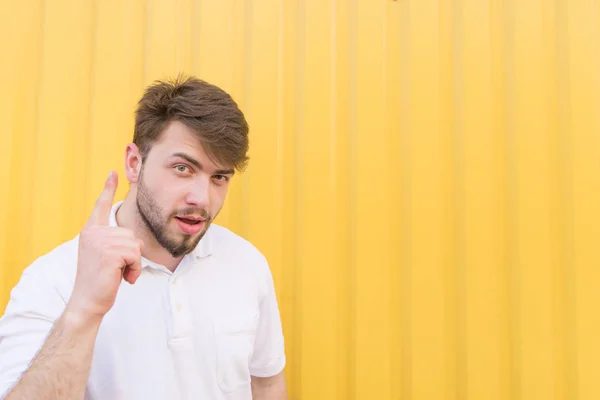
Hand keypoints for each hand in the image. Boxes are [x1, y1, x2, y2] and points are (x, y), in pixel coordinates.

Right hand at [67, 171, 142, 318]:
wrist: (88, 301)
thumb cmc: (101, 281)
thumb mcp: (106, 256)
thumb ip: (115, 242)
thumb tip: (133, 241)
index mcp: (91, 231)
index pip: (101, 206)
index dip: (108, 189)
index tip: (113, 172)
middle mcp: (93, 233)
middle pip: (131, 234)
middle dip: (132, 254)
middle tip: (116, 269)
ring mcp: (100, 241)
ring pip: (135, 245)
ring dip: (133, 263)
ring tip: (118, 273)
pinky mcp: (109, 253)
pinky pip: (136, 255)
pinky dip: (135, 269)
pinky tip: (122, 278)